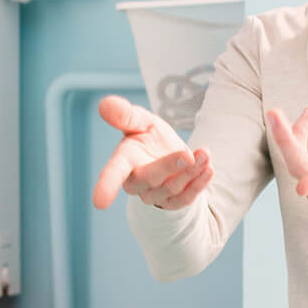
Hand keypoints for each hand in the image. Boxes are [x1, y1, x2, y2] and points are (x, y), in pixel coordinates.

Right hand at [93, 94, 222, 210]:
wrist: (171, 155)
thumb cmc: (149, 137)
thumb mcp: (141, 121)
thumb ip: (125, 115)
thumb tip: (104, 104)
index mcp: (123, 161)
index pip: (113, 172)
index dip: (106, 185)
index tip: (99, 203)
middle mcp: (136, 182)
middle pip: (149, 179)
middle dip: (168, 167)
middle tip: (187, 154)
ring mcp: (154, 195)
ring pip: (171, 189)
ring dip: (190, 172)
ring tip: (204, 155)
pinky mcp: (172, 203)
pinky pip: (186, 198)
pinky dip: (199, 184)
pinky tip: (208, 169)